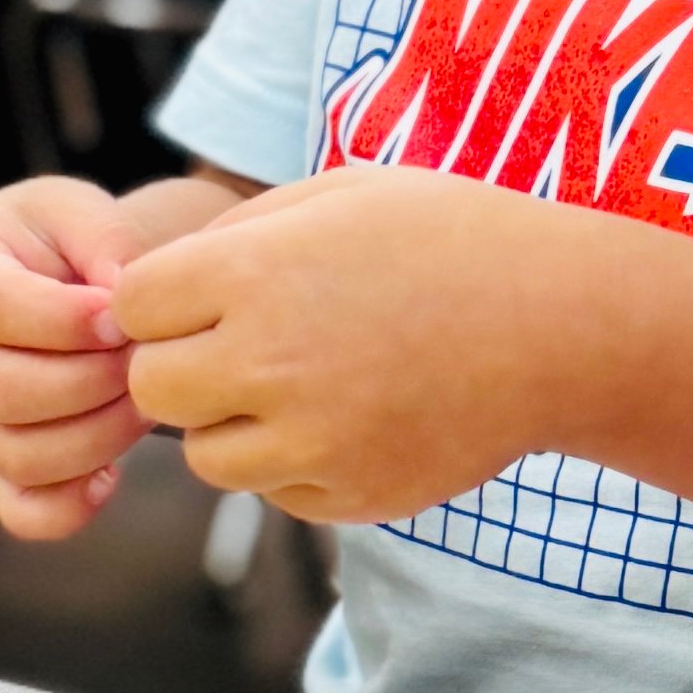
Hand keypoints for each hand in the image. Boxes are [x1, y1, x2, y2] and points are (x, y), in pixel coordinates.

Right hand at [0, 174, 147, 539]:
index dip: (66, 321)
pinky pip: (23, 510)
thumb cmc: (63, 240)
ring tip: (144, 399)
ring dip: (98, 435)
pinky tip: (114, 474)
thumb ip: (104, 238)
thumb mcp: (80, 209)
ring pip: (20, 454)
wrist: (57, 277)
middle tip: (144, 361)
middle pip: (3, 392)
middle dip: (91, 382)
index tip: (124, 317)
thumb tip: (118, 300)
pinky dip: (72, 505)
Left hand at [109, 165, 555, 525]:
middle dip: (183, 366)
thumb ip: (233, 237)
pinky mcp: (346, 497)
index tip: (206, 295)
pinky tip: (351, 416)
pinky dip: (294, 463)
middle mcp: (269, 363)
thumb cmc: (446, 241)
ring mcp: (309, 441)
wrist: (561, 325)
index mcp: (255, 274)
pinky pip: (274, 492)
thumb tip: (148, 290)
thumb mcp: (336, 195)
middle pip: (153, 388)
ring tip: (303, 381)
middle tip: (243, 345)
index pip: (131, 306)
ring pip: (205, 455)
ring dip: (233, 424)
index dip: (162, 299)